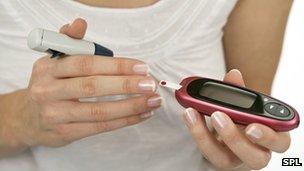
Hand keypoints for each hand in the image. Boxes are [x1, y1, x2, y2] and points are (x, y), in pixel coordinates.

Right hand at [1, 18, 161, 149]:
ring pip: (98, 112)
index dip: (116, 65)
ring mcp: (55, 115)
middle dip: (126, 85)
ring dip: (130, 106)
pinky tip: (141, 115)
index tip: (141, 67)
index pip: (85, 64)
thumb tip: (80, 23)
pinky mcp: (64, 134)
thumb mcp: (53, 61)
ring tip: (152, 102)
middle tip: (150, 84)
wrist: (26, 118)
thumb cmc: (49, 85)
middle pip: (92, 87)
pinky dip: (124, 121)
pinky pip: (99, 128)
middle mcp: (48, 91)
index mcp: (48, 68)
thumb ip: (70, 42)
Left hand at [183, 69, 289, 169]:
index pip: (279, 143)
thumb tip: (233, 74)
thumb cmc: (243, 118)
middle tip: (217, 116)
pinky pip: (206, 153)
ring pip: (224, 160)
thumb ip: (239, 90)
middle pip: (253, 158)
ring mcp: (235, 160)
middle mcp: (256, 153)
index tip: (251, 127)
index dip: (268, 137)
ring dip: (205, 136)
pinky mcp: (216, 160)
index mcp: (271, 138)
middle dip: (234, 137)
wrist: (229, 132)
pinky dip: (196, 133)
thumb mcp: (244, 104)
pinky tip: (189, 116)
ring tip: (193, 114)